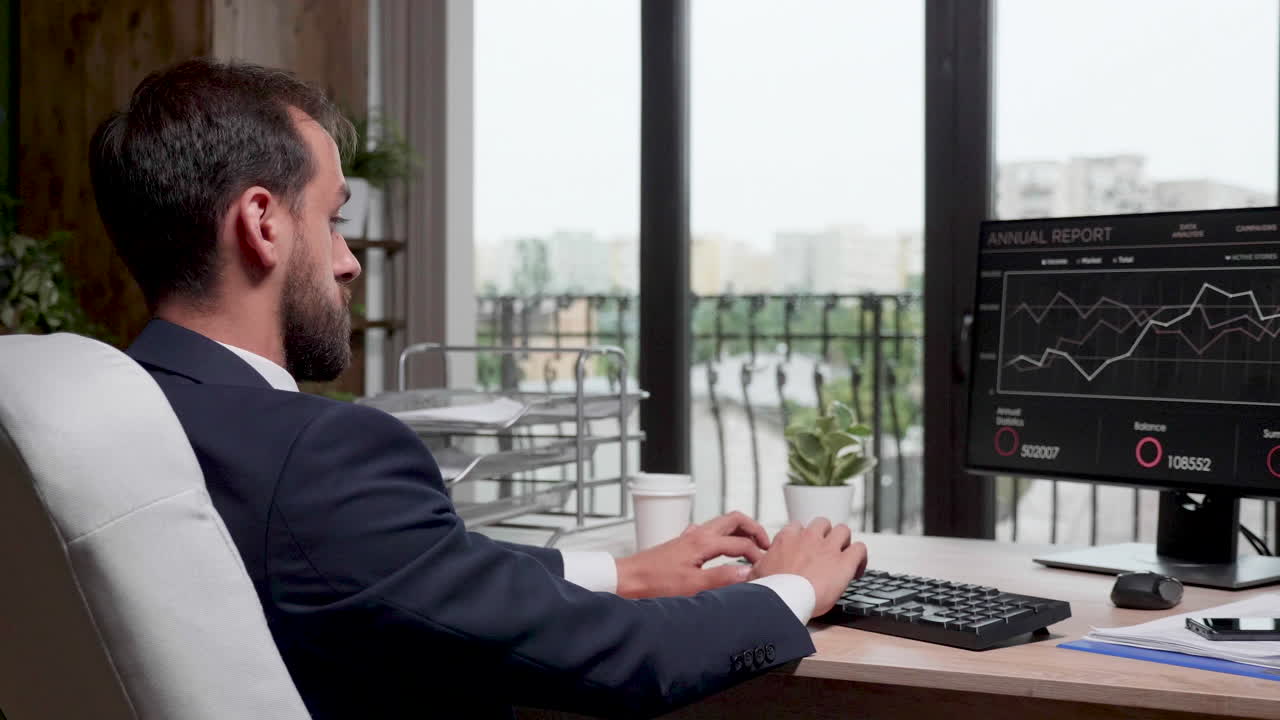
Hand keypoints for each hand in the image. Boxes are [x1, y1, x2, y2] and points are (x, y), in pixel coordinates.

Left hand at [615, 511, 770, 597]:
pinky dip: (724, 537)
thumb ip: (723, 578)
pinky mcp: (683, 544)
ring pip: (722, 524)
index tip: (766, 568)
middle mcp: (698, 533)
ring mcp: (690, 536)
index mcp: (704, 541)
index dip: (758, 554)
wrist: (628, 580)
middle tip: (766, 545)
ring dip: (740, 531)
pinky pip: (710, 532)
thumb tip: (748, 572)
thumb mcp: (693, 585)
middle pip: (735, 519)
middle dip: (754, 529)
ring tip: (751, 546)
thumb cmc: (655, 583)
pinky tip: (723, 551)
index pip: (741, 543)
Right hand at [749, 519, 866, 615]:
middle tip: (825, 551)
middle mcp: (809, 538)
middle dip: (825, 535)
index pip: (798, 527)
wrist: (784, 601)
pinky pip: (860, 549)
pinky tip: (856, 570)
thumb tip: (749, 572)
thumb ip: (759, 567)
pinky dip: (860, 557)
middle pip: (822, 523)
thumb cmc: (770, 590)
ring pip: (843, 530)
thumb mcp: (756, 574)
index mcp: (787, 538)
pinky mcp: (844, 562)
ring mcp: (828, 548)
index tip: (804, 552)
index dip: (803, 539)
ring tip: (842, 556)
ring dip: (844, 541)